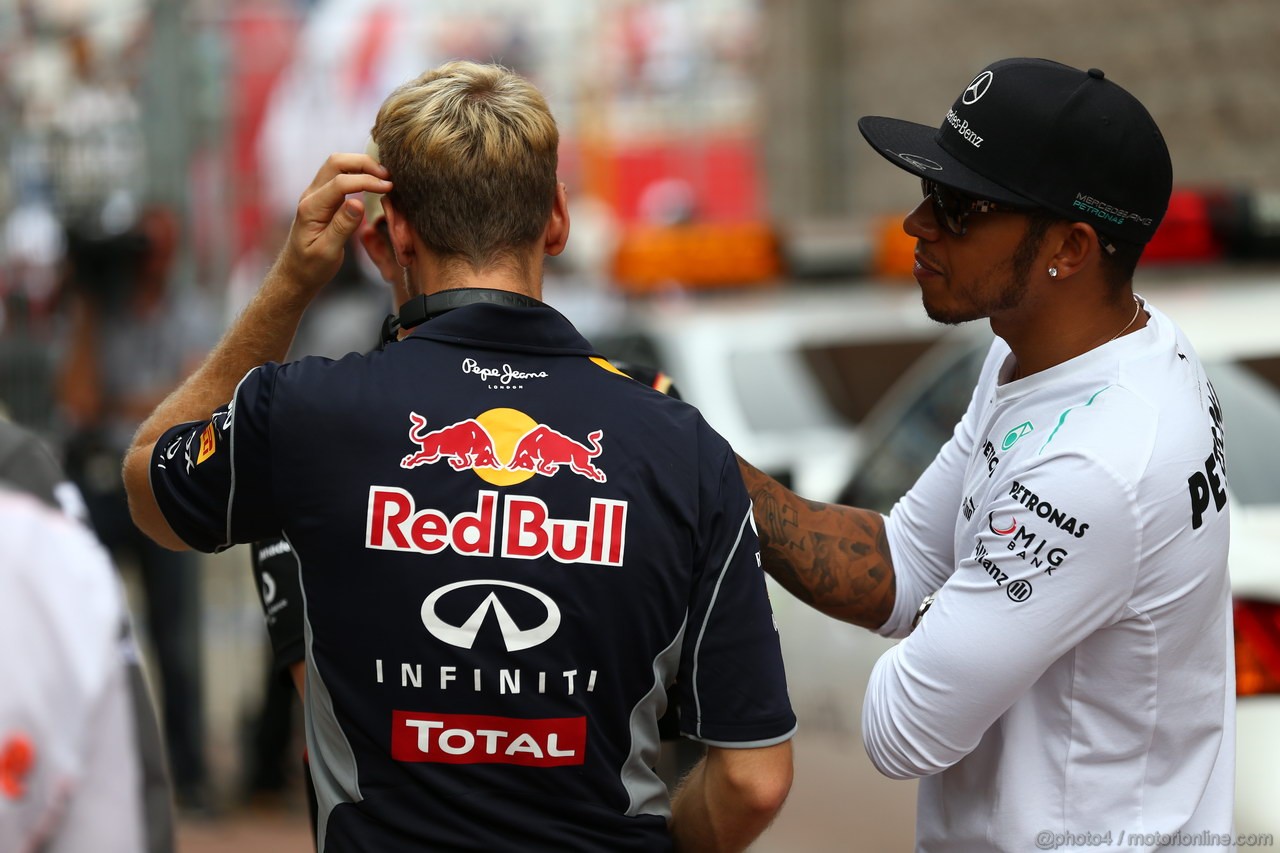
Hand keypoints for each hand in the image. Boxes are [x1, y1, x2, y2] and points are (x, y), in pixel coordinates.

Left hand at [277, 152, 391, 297]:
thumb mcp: (328, 252)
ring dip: (361, 166)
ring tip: (384, 177)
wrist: (295, 273)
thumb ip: (342, 227)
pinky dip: (358, 173)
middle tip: (388, 176)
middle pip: (336, 162)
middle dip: (364, 164)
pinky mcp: (324, 198)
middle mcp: (311, 195)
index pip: (340, 183)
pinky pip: (340, 176)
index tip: (389, 187)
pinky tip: (373, 182)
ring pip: (338, 165)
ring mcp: (316, 194)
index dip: (367, 181)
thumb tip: (358, 203)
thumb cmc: (311, 266)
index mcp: (311, 208)